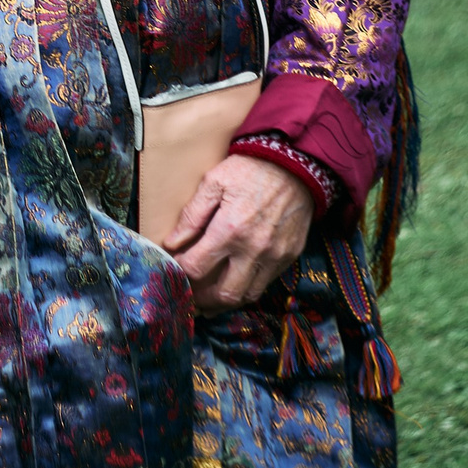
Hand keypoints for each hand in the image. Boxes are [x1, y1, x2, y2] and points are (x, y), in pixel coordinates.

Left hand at [162, 154, 313, 312]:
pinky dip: (248, 289)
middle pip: (224, 293)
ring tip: (210, 299)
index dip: (181, 274)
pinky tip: (235, 282)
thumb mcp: (214, 182)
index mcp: (229, 229)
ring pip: (248, 295)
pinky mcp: (289, 257)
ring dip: (226, 302)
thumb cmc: (250, 169)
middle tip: (190, 299)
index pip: (197, 267)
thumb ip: (192, 215)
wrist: (295, 165)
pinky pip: (266, 284)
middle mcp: (253, 249)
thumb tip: (172, 242)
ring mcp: (274, 256)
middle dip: (204, 301)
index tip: (173, 272)